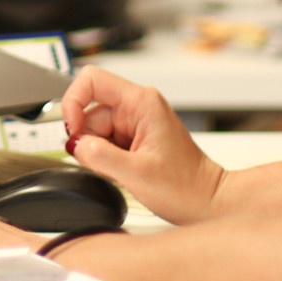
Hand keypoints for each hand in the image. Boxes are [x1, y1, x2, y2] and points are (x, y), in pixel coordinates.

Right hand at [61, 66, 224, 225]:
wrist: (207, 201)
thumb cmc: (187, 187)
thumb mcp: (137, 174)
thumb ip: (99, 156)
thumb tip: (75, 144)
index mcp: (141, 102)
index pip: (91, 79)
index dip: (73, 101)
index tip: (74, 131)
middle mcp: (138, 106)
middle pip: (90, 110)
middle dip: (89, 139)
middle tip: (106, 164)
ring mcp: (136, 121)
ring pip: (95, 129)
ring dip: (99, 152)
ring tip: (123, 170)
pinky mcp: (135, 136)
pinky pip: (105, 140)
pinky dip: (106, 158)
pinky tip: (124, 171)